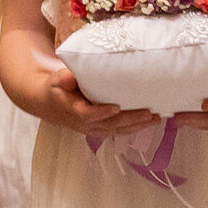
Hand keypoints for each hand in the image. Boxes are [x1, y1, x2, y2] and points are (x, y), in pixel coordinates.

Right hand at [40, 68, 159, 135]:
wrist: (51, 104)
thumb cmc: (57, 88)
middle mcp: (86, 124)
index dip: (102, 113)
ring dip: (138, 126)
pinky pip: (119, 130)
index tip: (116, 107)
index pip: (88, 115)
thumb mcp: (56, 80)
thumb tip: (68, 77)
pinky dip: (135, 128)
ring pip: (118, 130)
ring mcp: (94, 129)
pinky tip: (149, 123)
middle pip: (110, 125)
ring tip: (156, 119)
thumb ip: (64, 79)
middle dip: (131, 120)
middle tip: (149, 114)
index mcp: (74, 111)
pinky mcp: (101, 129)